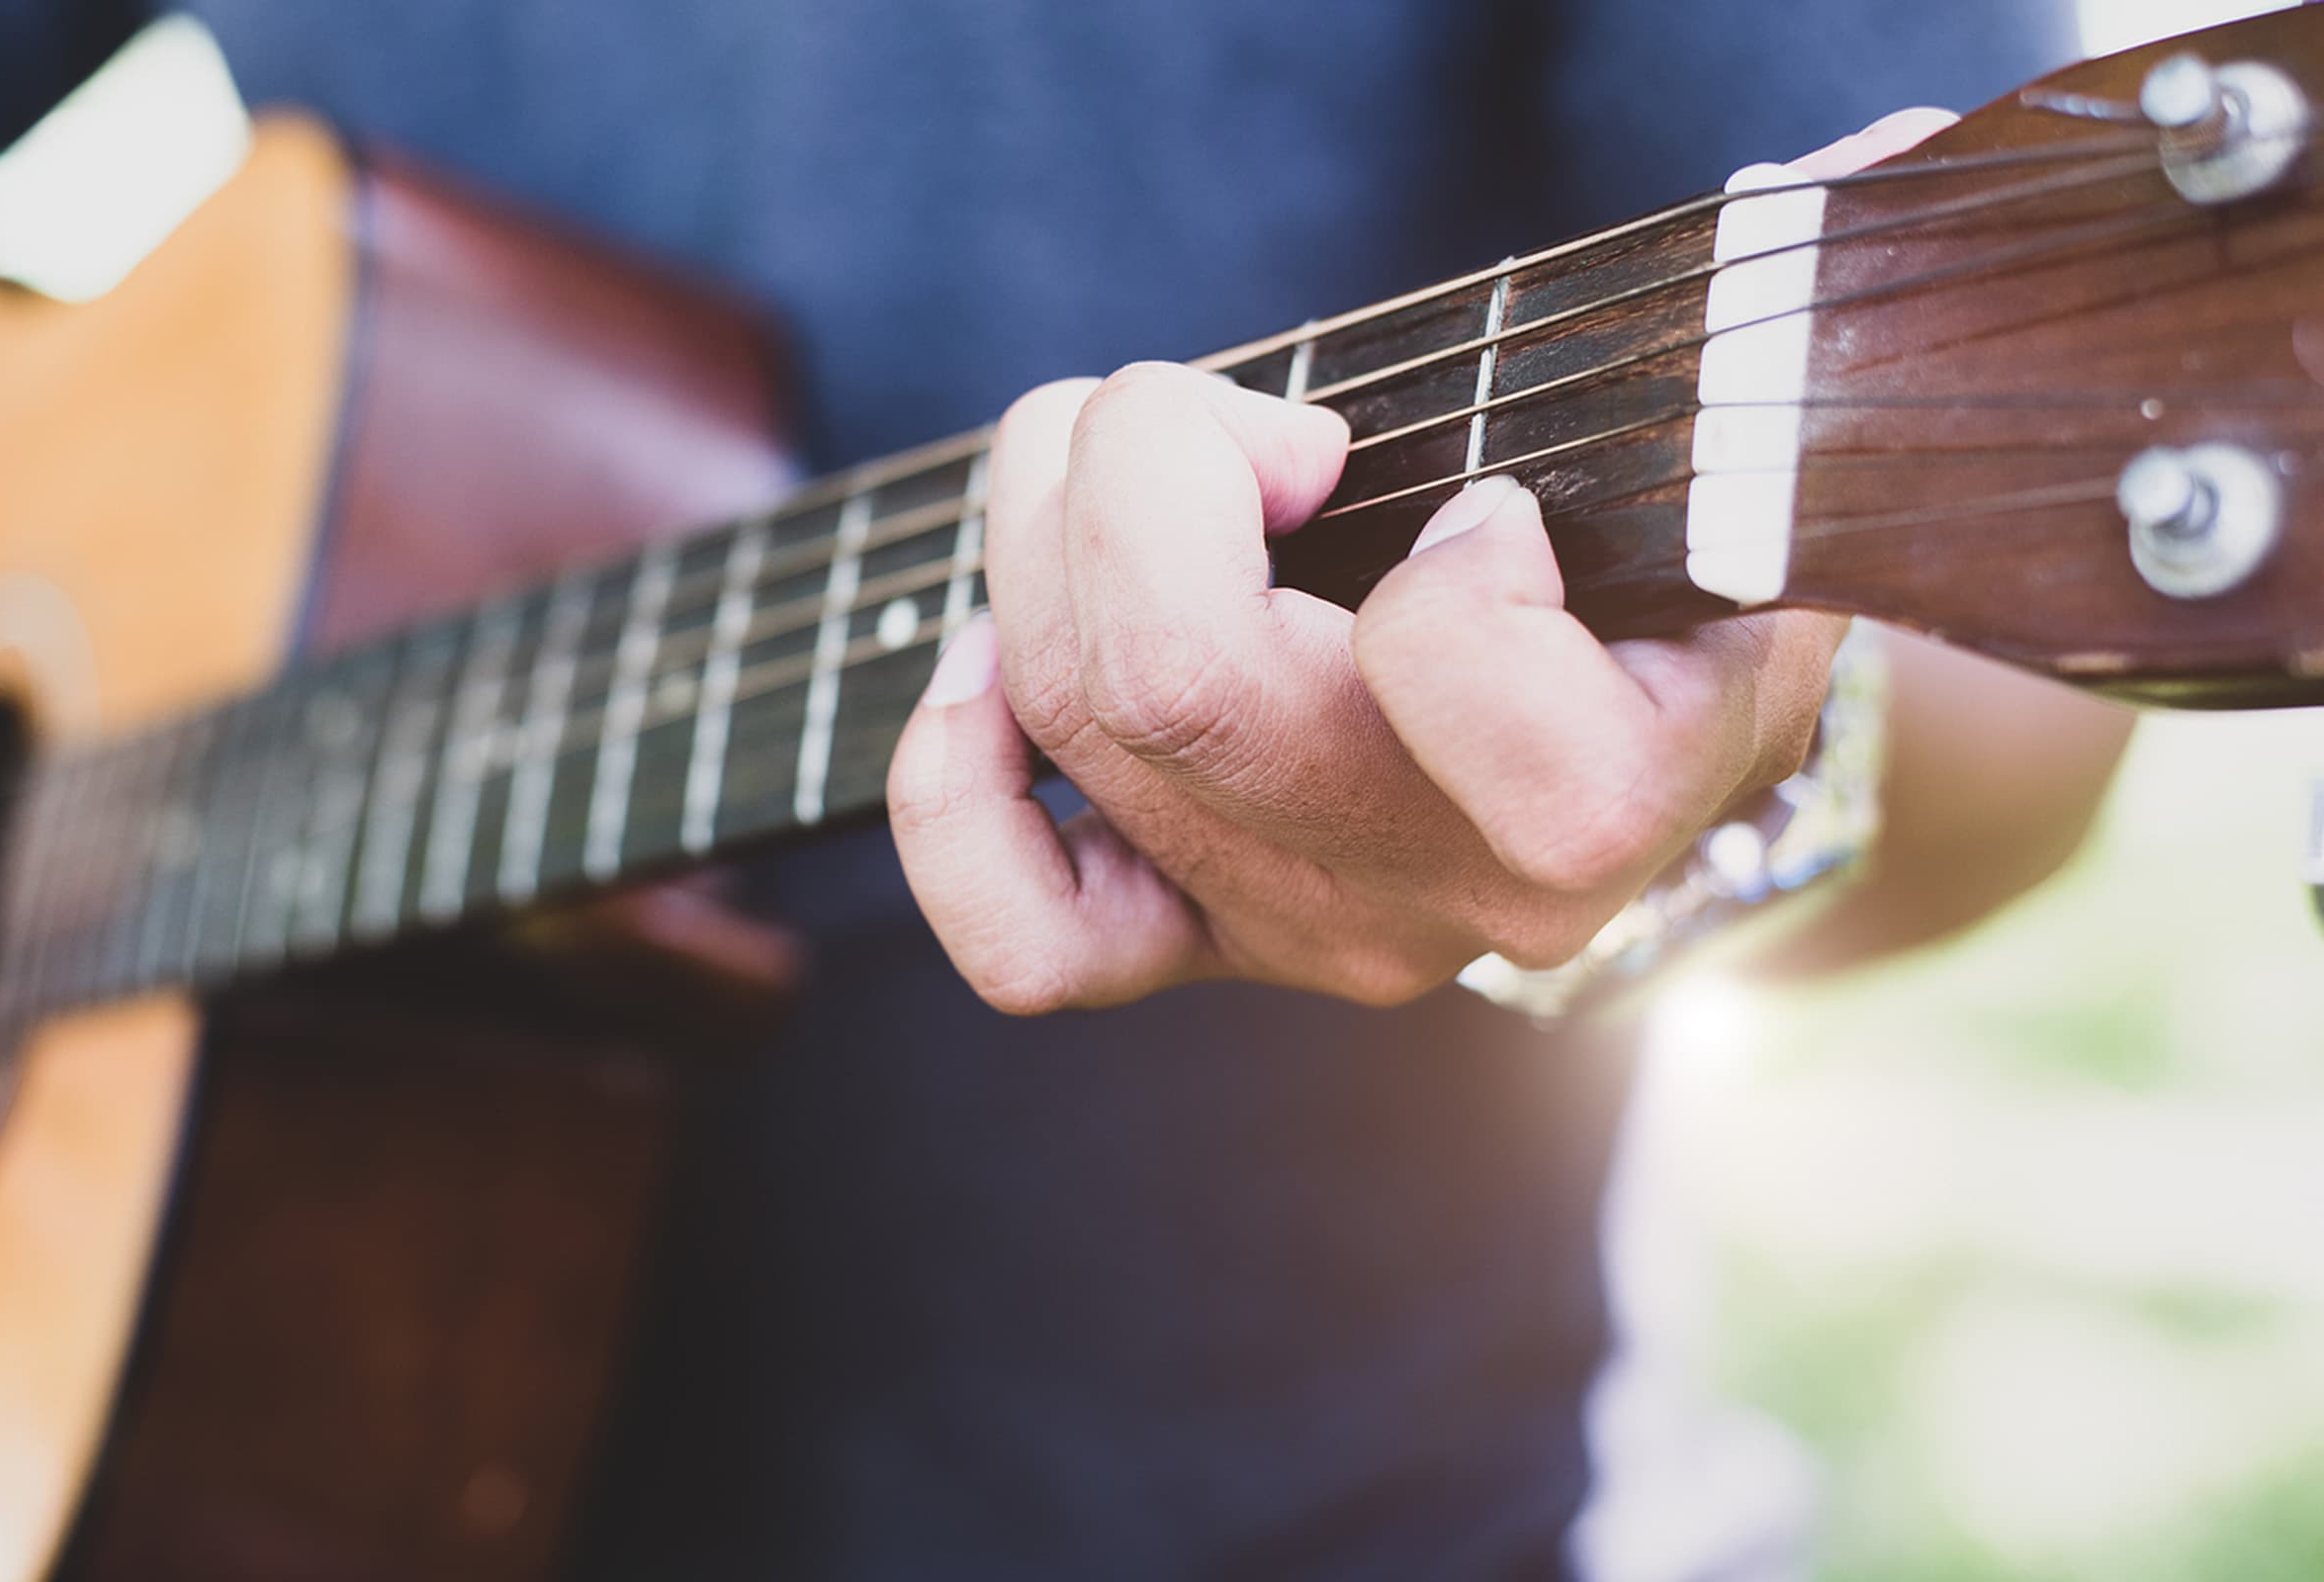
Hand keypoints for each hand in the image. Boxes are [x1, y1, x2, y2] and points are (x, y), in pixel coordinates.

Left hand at [884, 113, 1949, 1014]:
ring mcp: (1305, 928)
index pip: (1475, 696)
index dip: (1446, 566)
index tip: (1485, 499)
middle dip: (1145, 465)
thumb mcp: (1746, 455)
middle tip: (1218, 410)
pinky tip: (988, 665)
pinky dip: (955, 781)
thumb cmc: (1679, 555)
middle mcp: (1448, 894)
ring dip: (1038, 526)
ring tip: (1113, 452)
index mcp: (1620, 792)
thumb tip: (1877, 167)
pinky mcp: (1194, 941)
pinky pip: (1022, 936)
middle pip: (1182, 683)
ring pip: (1079, 726)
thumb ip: (1772, 322)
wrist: (1650, 740)